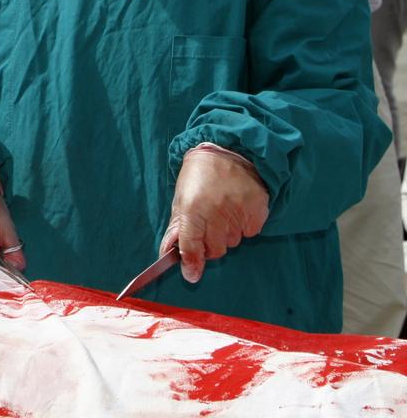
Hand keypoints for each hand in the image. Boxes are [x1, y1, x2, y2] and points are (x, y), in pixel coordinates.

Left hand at [160, 146, 268, 283]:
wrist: (228, 152)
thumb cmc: (199, 177)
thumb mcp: (180, 199)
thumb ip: (176, 228)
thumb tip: (168, 253)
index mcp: (193, 208)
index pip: (191, 245)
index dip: (191, 262)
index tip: (191, 274)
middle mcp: (217, 212)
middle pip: (215, 249)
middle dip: (209, 244)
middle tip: (208, 226)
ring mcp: (239, 211)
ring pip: (232, 242)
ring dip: (227, 234)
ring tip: (223, 212)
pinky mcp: (258, 210)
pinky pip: (250, 233)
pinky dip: (243, 227)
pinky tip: (237, 209)